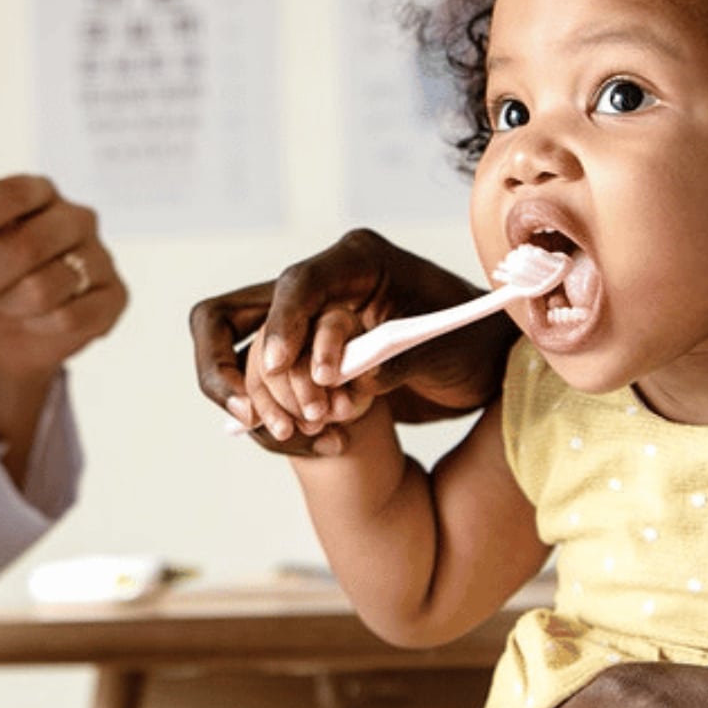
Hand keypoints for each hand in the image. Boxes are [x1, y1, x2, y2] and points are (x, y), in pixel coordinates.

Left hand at [0, 175, 125, 457]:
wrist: (14, 332)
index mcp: (39, 194)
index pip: (15, 192)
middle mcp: (77, 217)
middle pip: (29, 243)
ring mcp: (101, 256)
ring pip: (45, 288)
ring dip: (11, 305)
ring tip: (7, 306)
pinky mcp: (115, 296)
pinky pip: (69, 317)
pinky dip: (40, 326)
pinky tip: (36, 322)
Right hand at [189, 229, 515, 455]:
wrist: (481, 367)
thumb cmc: (471, 343)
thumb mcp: (447, 350)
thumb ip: (399, 359)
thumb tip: (354, 378)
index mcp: (357, 262)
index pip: (297, 283)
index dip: (281, 324)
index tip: (276, 368)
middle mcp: (319, 289)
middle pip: (228, 316)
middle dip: (226, 369)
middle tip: (252, 416)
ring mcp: (303, 327)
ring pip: (239, 361)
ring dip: (264, 403)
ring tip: (311, 431)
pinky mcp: (300, 362)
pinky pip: (264, 394)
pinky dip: (283, 422)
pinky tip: (328, 444)